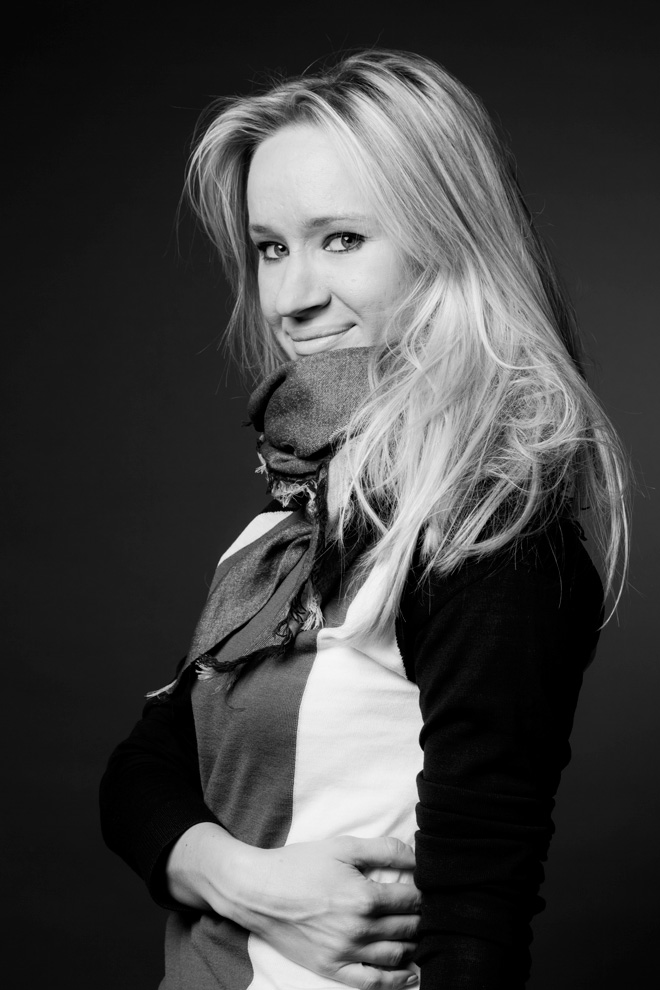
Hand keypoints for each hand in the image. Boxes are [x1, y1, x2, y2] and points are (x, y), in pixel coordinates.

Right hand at [167, 825, 420, 989]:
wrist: (257, 890)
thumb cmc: (299, 864)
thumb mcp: (342, 846)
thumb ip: (384, 850)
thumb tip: (418, 855)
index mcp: (365, 897)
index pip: (414, 900)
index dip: (428, 892)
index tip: (434, 887)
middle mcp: (359, 930)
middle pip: (409, 928)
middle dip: (425, 918)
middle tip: (433, 909)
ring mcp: (345, 953)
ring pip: (397, 956)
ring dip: (415, 945)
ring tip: (422, 933)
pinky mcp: (331, 968)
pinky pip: (371, 982)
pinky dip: (395, 981)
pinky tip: (410, 974)